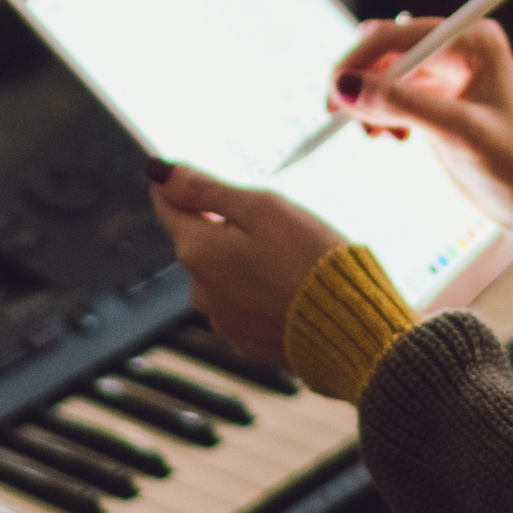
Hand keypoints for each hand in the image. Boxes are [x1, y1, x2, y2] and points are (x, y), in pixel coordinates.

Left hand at [144, 161, 351, 372]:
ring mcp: (223, 320)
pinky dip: (260, 292)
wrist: (351, 330)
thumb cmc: (311, 261)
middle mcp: (200, 290)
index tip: (182, 171)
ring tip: (288, 257)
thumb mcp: (263, 209)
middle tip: (267, 219)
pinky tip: (291, 287)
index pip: (167, 207)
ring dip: (243, 262)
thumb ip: (208, 191)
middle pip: (198, 242)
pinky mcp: (248, 341)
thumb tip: (161, 172)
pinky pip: (245, 305)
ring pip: (223, 275)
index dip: (174, 185)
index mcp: (198, 251)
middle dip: (222, 227)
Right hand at [326, 16, 512, 239]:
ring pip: (383, 75)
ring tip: (374, 135)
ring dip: (367, 102)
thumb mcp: (461, 134)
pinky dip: (379, 116)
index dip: (359, 60)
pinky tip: (390, 139)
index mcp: (472, 41)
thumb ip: (404, 106)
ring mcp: (446, 76)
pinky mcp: (438, 104)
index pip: (397, 35)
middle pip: (384, 50)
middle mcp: (457, 50)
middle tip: (337, 116)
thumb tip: (346, 87)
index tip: (333, 92)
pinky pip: (391, 97)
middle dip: (359, 80)